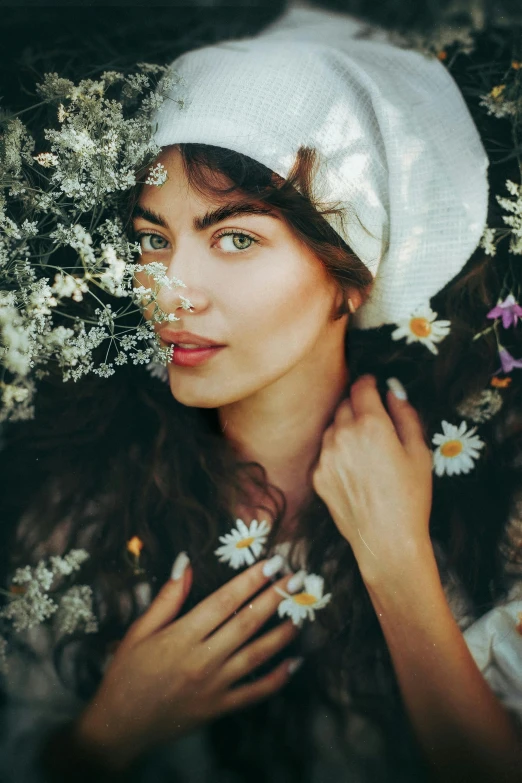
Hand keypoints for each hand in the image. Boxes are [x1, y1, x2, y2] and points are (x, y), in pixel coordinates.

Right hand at [73, 557, 301, 770]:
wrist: (119, 727)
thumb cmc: (126, 674)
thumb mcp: (139, 631)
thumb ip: (167, 598)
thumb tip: (185, 562)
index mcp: (181, 637)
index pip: (224, 601)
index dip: (250, 580)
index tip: (271, 563)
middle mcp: (202, 660)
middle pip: (246, 623)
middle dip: (275, 598)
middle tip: (297, 578)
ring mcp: (214, 686)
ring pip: (256, 655)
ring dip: (282, 633)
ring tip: (302, 612)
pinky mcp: (219, 708)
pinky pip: (254, 693)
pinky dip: (277, 679)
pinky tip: (295, 662)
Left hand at [311, 375, 432, 583]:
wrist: (387, 540)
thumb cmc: (410, 497)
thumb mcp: (419, 452)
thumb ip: (406, 414)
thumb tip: (394, 390)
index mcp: (372, 425)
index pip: (361, 387)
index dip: (369, 382)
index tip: (373, 384)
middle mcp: (343, 435)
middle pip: (345, 404)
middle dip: (358, 406)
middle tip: (374, 422)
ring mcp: (326, 455)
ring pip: (333, 427)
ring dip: (346, 429)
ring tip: (366, 451)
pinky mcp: (318, 475)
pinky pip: (326, 452)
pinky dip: (337, 453)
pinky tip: (356, 471)